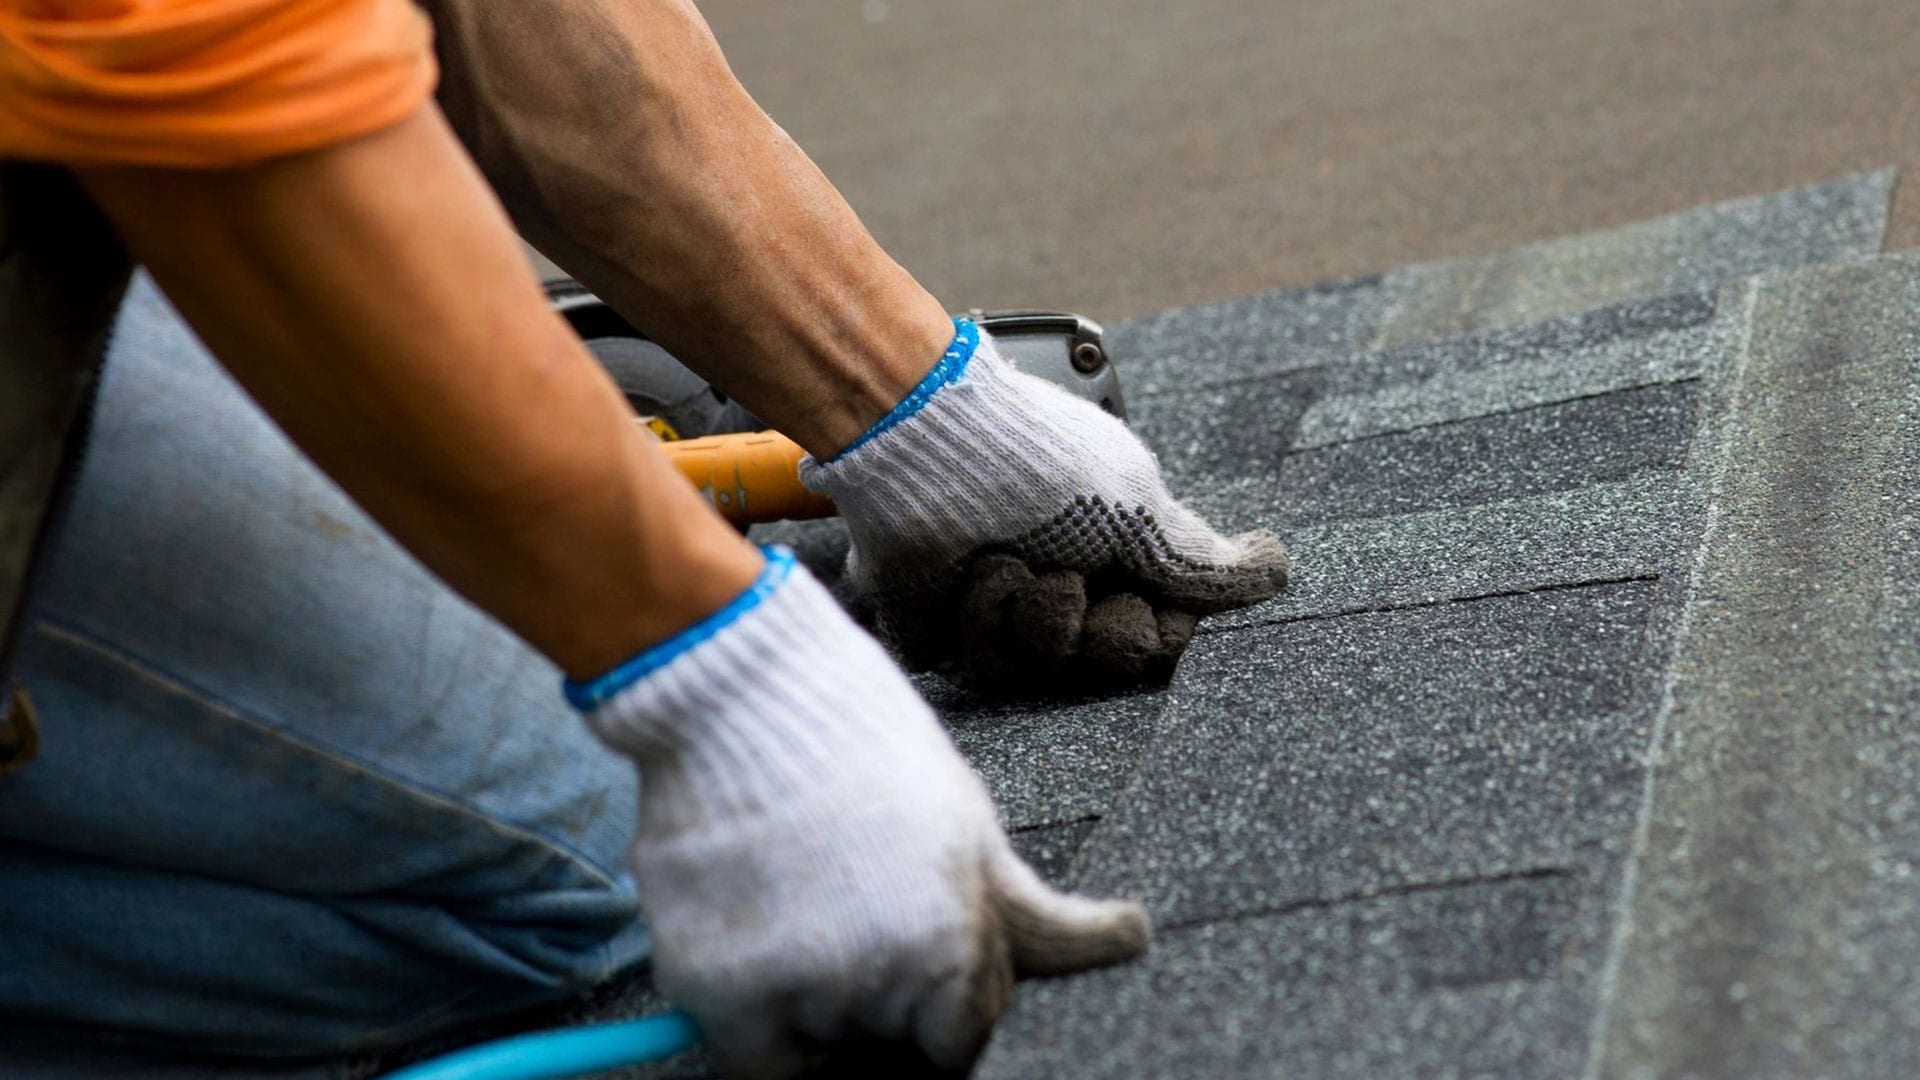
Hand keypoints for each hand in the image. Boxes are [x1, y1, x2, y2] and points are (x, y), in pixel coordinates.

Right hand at [577, 550, 1149, 1078]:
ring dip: (822, 1005)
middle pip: (891, 1045)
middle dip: (885, 1002)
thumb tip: (1130, 940)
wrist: (738, 690)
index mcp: (949, 947)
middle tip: (857, 914)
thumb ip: (1036, 913)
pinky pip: (752, 1058)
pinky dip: (759, 1019)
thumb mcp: (968, 825)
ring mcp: (786, 990)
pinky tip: (767, 936)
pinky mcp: (709, 987)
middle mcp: (872, 985)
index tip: (920, 959)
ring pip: (824, 1052)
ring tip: (810, 903)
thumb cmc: (862, 744)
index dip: (945, 1002)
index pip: (962, 1038)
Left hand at [801, 321, 1287, 696]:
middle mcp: (1066, 586)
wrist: (930, 445)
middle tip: (1072, 576)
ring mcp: (1003, 613)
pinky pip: (980, 667)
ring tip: (1011, 559)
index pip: (1163, 639)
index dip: (1157, 632)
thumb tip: (1275, 571)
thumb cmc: (1036, 461)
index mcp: (1118, 556)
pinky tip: (973, 571)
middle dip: (1096, 625)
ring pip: (1045, 673)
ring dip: (1034, 612)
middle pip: (1110, 665)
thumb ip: (1201, 560)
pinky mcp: (943, 632)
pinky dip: (981, 615)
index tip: (1144, 598)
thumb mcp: (1139, 506)